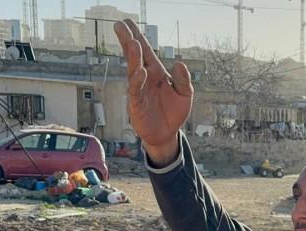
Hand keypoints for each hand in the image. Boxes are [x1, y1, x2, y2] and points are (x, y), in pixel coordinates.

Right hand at [113, 19, 192, 165]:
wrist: (167, 134)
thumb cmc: (174, 112)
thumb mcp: (185, 94)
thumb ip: (183, 80)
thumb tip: (180, 64)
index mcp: (156, 72)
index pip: (146, 51)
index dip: (137, 37)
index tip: (127, 22)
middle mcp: (145, 78)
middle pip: (134, 57)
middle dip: (128, 41)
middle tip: (120, 25)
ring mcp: (139, 91)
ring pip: (134, 71)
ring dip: (134, 58)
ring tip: (134, 44)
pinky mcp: (136, 105)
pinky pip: (135, 91)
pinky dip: (137, 81)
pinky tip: (140, 71)